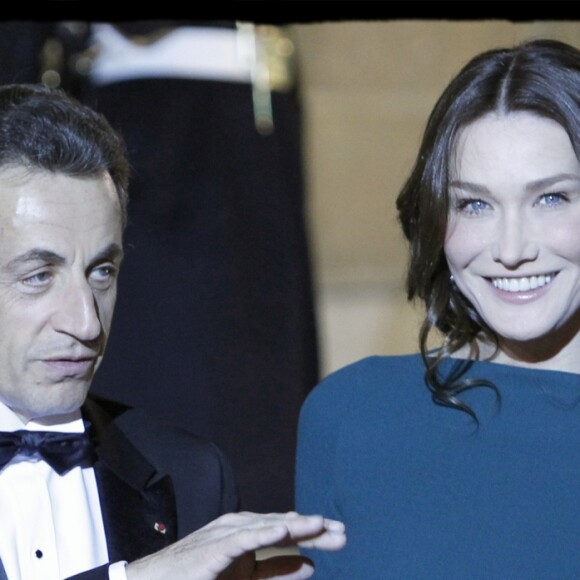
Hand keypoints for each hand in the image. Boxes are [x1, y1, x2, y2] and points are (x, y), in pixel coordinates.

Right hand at [125, 511, 345, 579]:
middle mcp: (241, 528)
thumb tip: (311, 566)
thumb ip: (276, 570)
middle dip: (313, 528)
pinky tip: (284, 530)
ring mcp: (227, 534)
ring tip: (321, 525)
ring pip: (267, 527)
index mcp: (250, 535)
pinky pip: (243, 538)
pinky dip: (264, 532)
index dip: (314, 533)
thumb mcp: (245, 577)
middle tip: (342, 532)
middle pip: (283, 525)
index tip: (340, 536)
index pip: (288, 532)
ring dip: (294, 526)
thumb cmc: (201, 578)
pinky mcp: (214, 546)